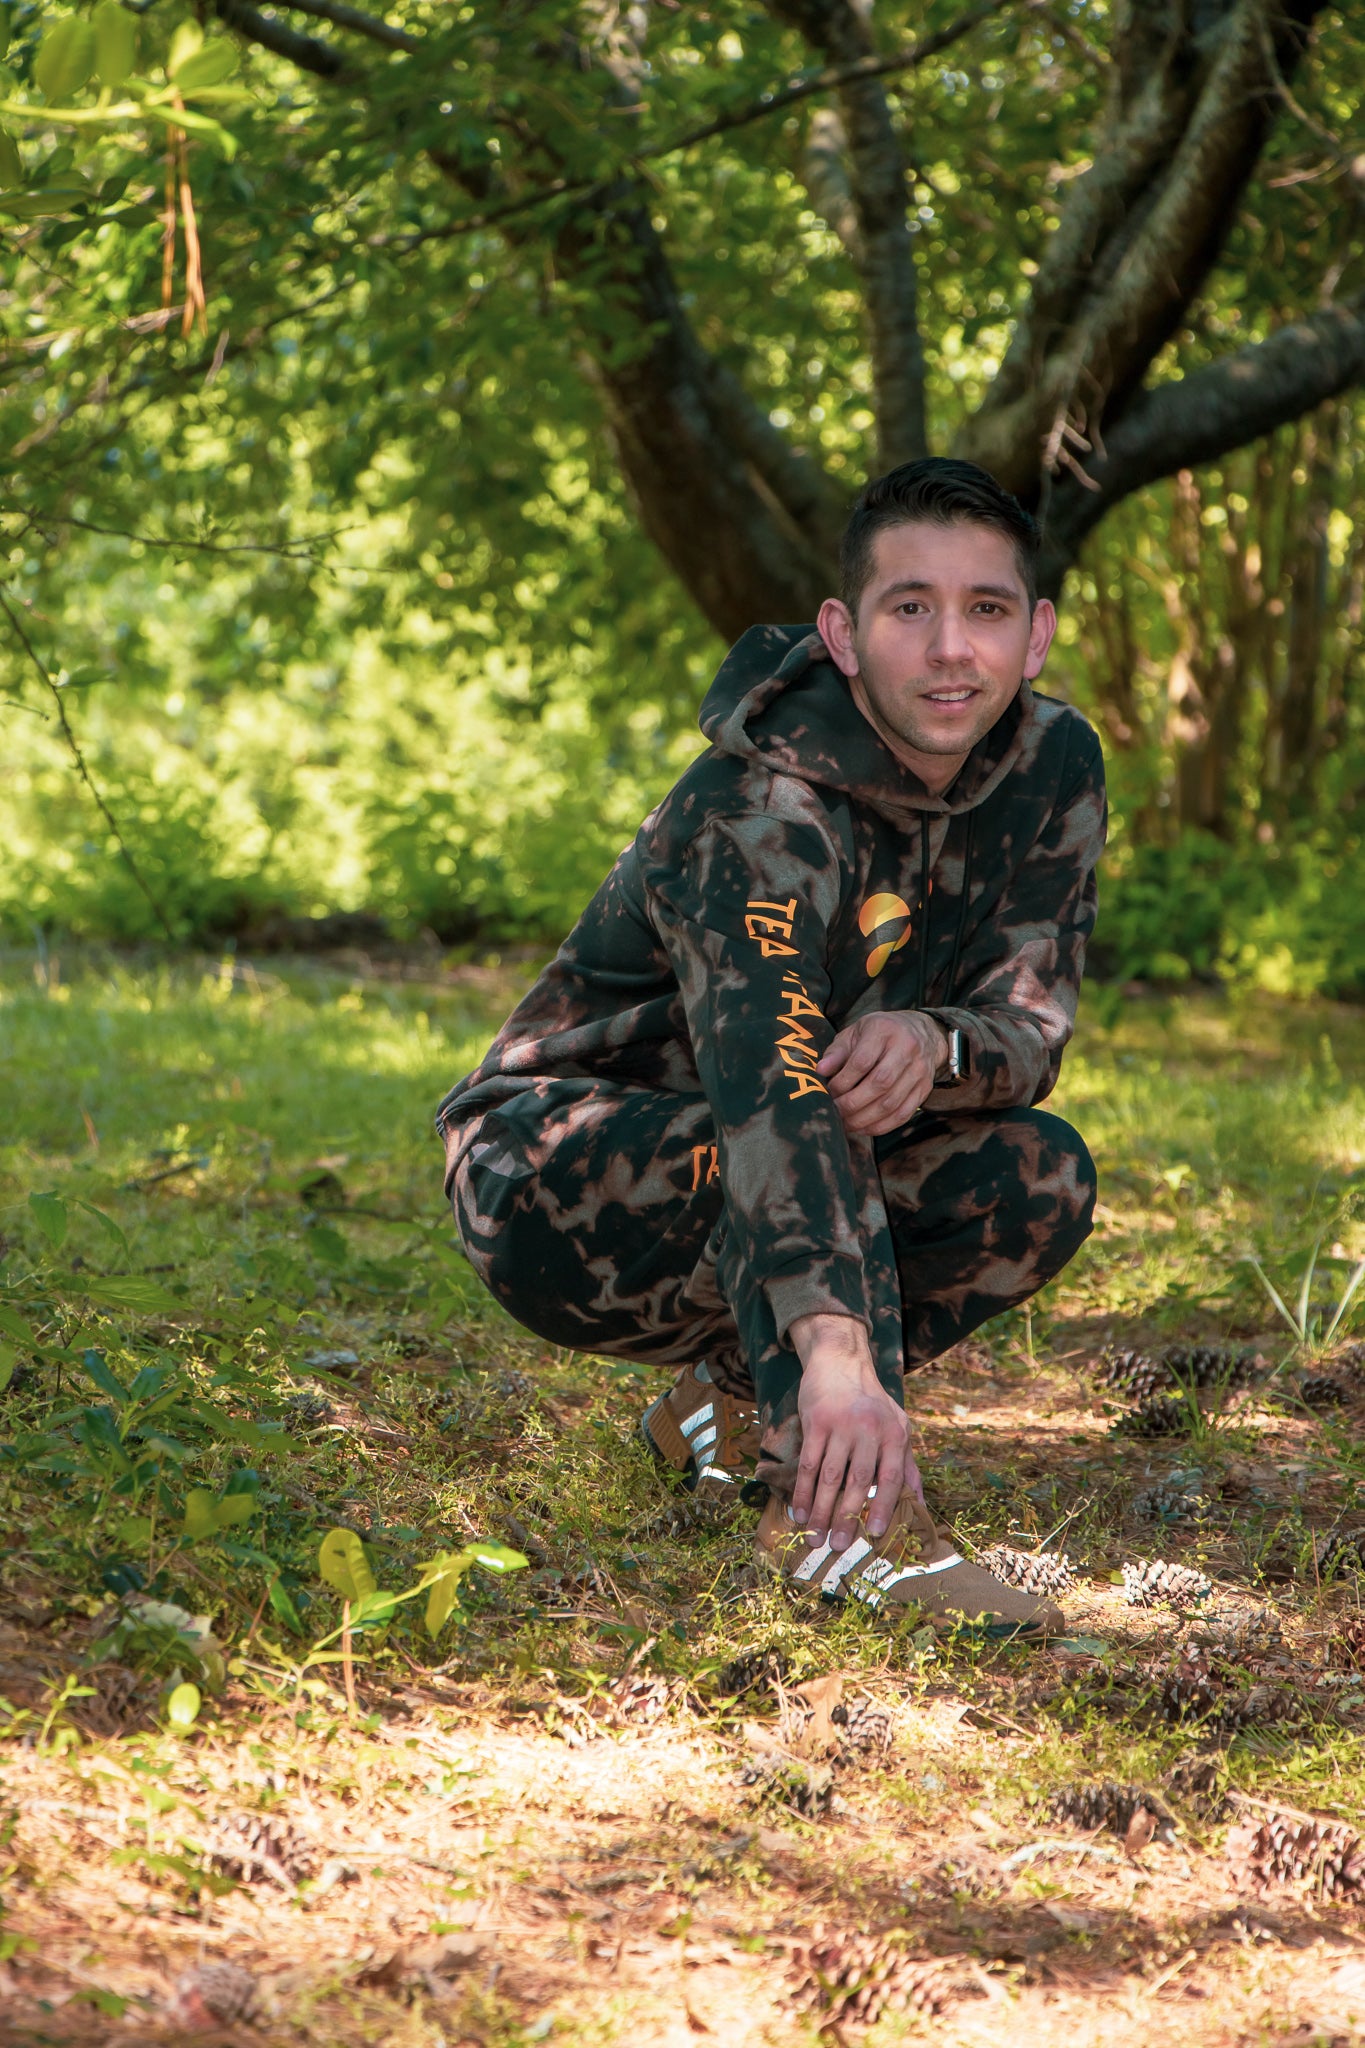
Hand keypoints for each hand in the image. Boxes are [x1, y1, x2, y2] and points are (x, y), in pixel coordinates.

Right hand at [787, 1313, 924, 1550]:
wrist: (840, 1361)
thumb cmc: (871, 1401)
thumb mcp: (897, 1426)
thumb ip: (908, 1465)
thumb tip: (918, 1505)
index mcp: (893, 1434)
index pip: (891, 1478)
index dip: (885, 1508)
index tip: (875, 1535)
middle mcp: (869, 1429)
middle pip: (857, 1482)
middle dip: (847, 1518)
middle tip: (838, 1546)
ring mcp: (841, 1425)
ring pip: (829, 1477)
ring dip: (821, 1511)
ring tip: (814, 1536)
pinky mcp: (816, 1421)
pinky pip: (808, 1463)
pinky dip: (802, 1491)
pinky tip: (799, 1511)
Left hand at [816, 1011, 947, 1135]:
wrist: (923, 1032)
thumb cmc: (881, 1033)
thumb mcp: (856, 1032)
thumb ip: (837, 1052)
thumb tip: (820, 1070)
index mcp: (885, 1030)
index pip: (863, 1061)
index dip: (843, 1081)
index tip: (830, 1091)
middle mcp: (906, 1048)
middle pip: (879, 1084)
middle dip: (852, 1103)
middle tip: (836, 1111)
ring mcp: (919, 1070)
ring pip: (891, 1103)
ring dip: (865, 1119)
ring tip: (846, 1123)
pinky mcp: (925, 1088)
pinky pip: (903, 1114)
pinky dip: (882, 1126)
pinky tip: (864, 1127)